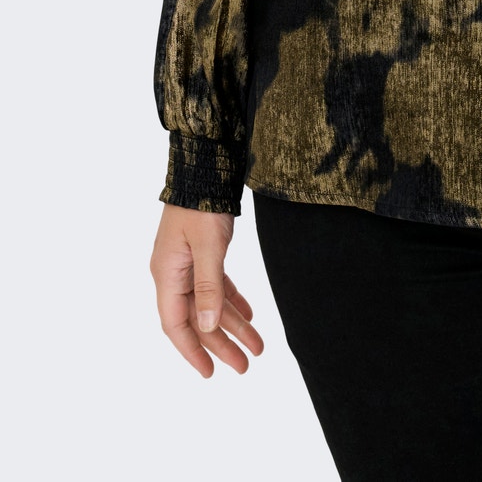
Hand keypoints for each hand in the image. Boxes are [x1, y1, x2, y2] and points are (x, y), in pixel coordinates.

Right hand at [151, 203, 264, 376]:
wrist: (205, 166)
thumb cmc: (202, 204)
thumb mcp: (208, 247)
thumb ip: (208, 287)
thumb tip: (206, 327)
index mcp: (167, 275)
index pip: (176, 325)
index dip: (193, 351)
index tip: (210, 373)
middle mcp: (174, 273)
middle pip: (197, 318)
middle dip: (222, 343)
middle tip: (246, 366)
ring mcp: (188, 263)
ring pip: (210, 303)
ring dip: (233, 324)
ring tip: (257, 346)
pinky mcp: (202, 252)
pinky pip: (216, 285)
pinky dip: (232, 300)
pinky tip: (250, 314)